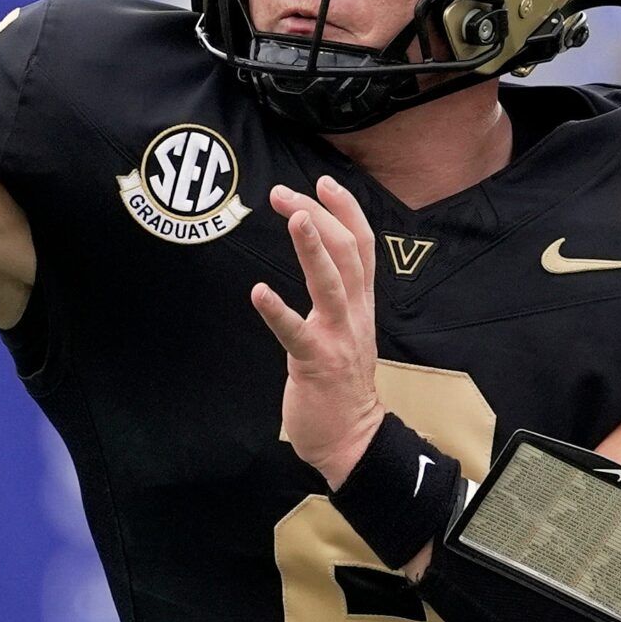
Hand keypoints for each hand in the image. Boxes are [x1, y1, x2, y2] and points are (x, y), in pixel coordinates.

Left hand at [251, 176, 384, 489]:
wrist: (353, 439)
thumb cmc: (341, 384)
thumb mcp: (348, 329)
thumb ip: (338, 297)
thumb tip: (318, 261)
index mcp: (362, 304)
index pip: (361, 245)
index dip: (345, 209)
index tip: (322, 181)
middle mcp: (355, 314)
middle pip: (346, 251)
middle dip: (317, 215)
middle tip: (283, 193)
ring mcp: (338, 337)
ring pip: (332, 283)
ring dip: (313, 248)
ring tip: (294, 217)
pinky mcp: (316, 362)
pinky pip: (296, 333)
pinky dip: (278, 310)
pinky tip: (258, 292)